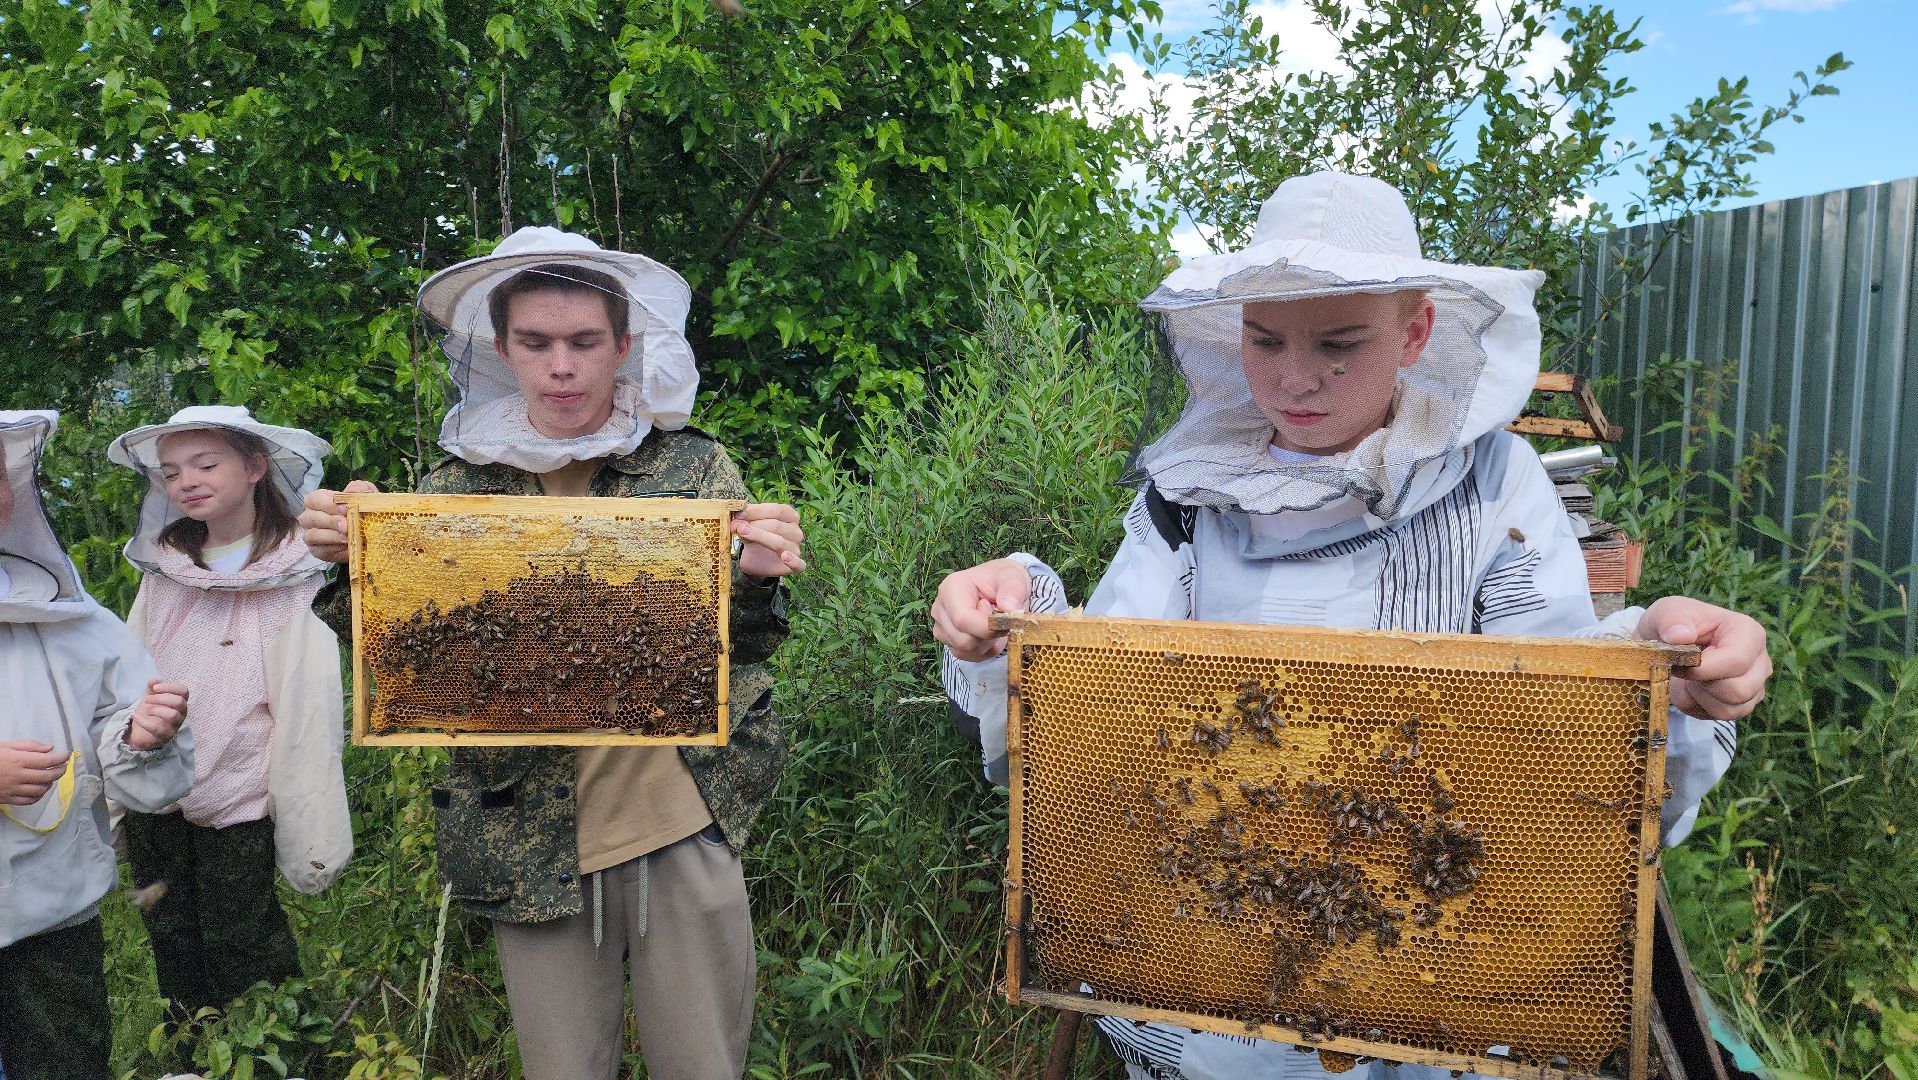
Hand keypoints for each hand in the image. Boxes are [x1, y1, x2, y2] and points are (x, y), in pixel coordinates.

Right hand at [0, 741, 67, 805]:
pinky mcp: (9, 799)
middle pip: (48, 776)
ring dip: (50, 783)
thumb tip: (50, 748)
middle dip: (60, 771)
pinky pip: (30, 800)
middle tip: (63, 766)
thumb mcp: (6, 745)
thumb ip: (29, 746)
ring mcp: (14, 789)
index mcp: (18, 760)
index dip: (61, 758)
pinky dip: (39, 795)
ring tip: (51, 777)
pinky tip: (40, 788)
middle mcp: (18, 776)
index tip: (68, 755)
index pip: (48, 761)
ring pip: (41, 790)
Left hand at [126, 681, 188, 750]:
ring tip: (146, 710)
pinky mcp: (165, 736)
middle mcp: (181, 713)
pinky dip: (144, 722)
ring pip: (173, 715)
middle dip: (161, 698)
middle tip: (147, 700)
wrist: (142, 732)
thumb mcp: (151, 697)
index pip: (184, 691)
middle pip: (179, 702)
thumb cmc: (151, 712)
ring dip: (156, 709)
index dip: (170, 687)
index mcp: (180, 702)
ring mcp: (175, 725)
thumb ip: (152, 687)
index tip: (155, 688)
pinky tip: (136, 717)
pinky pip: (158, 728)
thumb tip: (154, 680)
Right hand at [299, 480, 378, 563]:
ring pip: (313, 535)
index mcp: (317, 500)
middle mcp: (309, 517)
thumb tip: (354, 490)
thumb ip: (360, 489)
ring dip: (332, 536)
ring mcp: (310, 535)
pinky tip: (346, 547)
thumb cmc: (361, 510)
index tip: (345, 509)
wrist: (369, 533)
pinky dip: (334, 549)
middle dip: (331, 521)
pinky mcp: (317, 551)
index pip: (315, 499)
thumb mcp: (365, 496)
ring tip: (348, 538)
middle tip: (347, 525)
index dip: (329, 504)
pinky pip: (320, 550)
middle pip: (311, 518)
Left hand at [733, 503, 805, 578]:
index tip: (739, 514)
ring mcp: (796, 549)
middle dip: (754, 525)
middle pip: (776, 525)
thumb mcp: (750, 525)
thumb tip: (736, 517)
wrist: (755, 560)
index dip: (758, 511)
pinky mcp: (796, 566)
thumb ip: (746, 520)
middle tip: (735, 526)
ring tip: (743, 534)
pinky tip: (785, 556)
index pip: (777, 510)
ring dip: (760, 537)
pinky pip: (798, 564)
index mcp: (790, 516)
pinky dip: (793, 561)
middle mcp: (796, 531)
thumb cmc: (756, 537)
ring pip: (780, 543)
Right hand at [931, 559, 1033, 661]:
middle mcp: (940, 608)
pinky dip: (984, 650)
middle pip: (963, 640)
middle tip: (1001, 620)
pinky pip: (966, 656)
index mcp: (951, 588)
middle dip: (988, 636)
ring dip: (987, 643)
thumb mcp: (1013, 577)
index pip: (962, 619)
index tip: (1006, 621)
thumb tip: (1009, 608)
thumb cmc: (1002, 579)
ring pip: (964, 650)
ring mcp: (941, 626)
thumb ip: (1013, 590)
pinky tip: (990, 634)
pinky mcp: (947, 640)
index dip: (987, 628)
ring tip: (995, 624)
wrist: (999, 585)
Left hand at [1635, 597, 1771, 719]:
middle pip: (1737, 690)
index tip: (1677, 664)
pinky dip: (1697, 707)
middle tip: (1681, 670)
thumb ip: (1670, 620)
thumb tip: (1680, 636)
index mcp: (1748, 633)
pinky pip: (1720, 717)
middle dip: (1700, 686)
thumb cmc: (1673, 624)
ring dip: (1697, 698)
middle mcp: (1760, 661)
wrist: (1667, 644)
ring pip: (1730, 710)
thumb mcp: (1666, 612)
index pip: (1737, 661)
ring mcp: (1755, 686)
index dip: (1702, 669)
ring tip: (1685, 678)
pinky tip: (1689, 689)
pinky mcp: (1743, 705)